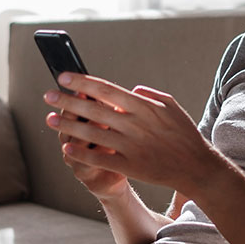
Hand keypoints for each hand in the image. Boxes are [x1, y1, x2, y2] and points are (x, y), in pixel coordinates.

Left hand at [43, 73, 226, 195]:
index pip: (106, 89)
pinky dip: (82, 152)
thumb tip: (131, 88)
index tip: (64, 76)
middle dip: (68, 101)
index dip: (82, 83)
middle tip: (48, 96)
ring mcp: (132, 146)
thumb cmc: (184, 134)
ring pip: (92, 134)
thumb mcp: (171, 106)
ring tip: (50, 119)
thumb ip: (149, 95)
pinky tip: (66, 146)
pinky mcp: (131, 166)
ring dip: (68, 125)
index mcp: (143, 106)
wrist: (196, 166)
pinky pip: (101, 158)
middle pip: (94, 110)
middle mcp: (135, 124)